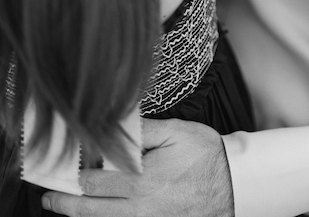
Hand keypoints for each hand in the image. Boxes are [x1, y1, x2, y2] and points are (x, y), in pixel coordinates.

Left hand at [41, 118, 233, 216]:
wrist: (234, 187)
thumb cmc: (206, 156)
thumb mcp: (176, 133)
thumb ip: (142, 132)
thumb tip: (113, 127)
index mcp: (140, 182)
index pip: (92, 183)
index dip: (72, 178)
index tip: (59, 171)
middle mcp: (138, 209)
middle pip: (89, 210)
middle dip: (64, 204)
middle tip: (49, 199)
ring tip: (66, 208)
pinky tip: (101, 214)